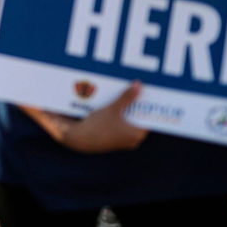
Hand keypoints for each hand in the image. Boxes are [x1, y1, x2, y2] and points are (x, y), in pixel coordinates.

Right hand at [21, 82, 147, 152]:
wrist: (79, 139)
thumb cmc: (97, 126)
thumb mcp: (113, 109)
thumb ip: (127, 97)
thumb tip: (139, 86)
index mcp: (136, 134)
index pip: (148, 117)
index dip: (146, 105)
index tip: (146, 94)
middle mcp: (132, 140)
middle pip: (138, 118)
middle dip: (135, 105)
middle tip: (134, 91)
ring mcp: (123, 141)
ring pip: (129, 121)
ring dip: (126, 110)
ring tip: (123, 98)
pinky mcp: (114, 140)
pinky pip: (121, 125)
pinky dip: (120, 116)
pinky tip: (113, 107)